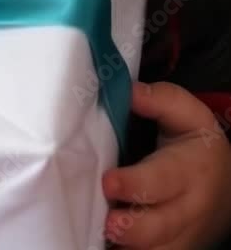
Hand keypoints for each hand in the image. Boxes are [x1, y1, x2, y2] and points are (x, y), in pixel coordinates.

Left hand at [102, 81, 230, 248]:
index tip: (108, 181)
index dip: (135, 183)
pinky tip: (110, 248)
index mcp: (189, 169)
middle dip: (133, 228)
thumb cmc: (198, 146)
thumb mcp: (188, 114)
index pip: (162, 179)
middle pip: (161, 225)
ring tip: (106, 239)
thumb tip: (128, 92)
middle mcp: (188, 208)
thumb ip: (159, 99)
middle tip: (108, 222)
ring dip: (132, 248)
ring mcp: (183, 236)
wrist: (227, 187)